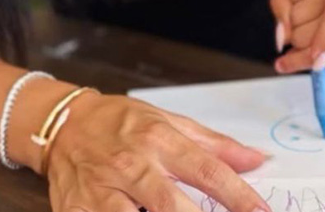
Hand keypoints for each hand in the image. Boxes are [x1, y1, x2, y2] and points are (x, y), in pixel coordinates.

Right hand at [46, 91, 270, 211]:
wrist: (65, 124)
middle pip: (172, 206)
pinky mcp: (77, 211)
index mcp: (160, 139)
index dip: (238, 196)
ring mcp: (103, 192)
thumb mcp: (171, 121)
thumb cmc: (123, 123)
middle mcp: (133, 166)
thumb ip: (216, 145)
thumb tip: (258, 159)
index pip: (207, 171)